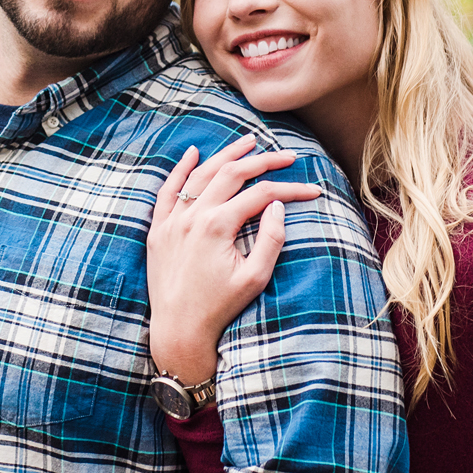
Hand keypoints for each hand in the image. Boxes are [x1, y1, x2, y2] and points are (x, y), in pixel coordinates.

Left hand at [147, 137, 322, 385]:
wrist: (179, 330)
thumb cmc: (220, 308)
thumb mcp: (254, 278)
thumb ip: (270, 238)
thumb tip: (278, 205)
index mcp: (218, 226)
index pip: (261, 195)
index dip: (290, 189)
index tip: (313, 191)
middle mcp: (192, 216)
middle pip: (231, 174)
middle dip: (262, 161)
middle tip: (286, 156)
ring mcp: (172, 221)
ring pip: (200, 175)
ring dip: (226, 155)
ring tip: (248, 142)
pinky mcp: (159, 230)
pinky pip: (167, 190)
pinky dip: (180, 169)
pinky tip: (193, 153)